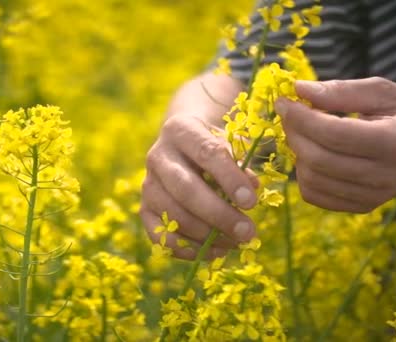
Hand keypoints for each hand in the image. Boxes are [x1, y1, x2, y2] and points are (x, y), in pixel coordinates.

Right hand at [140, 113, 258, 259]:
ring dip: (206, 235)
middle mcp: (158, 155)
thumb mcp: (231, 144)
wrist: (183, 144)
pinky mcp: (144, 208)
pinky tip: (214, 251)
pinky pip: (160, 235)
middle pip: (186, 189)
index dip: (229, 179)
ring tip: (235, 243)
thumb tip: (251, 189)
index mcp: (182, 130)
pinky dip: (187, 249)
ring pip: (173, 214)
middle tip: (248, 232)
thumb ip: (241, 164)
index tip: (252, 203)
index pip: (206, 153)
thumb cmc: (214, 146)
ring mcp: (148, 183)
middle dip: (219, 214)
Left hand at [275, 77, 395, 212]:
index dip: (302, 118)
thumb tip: (299, 89)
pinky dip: (303, 174)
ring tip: (301, 133)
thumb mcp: (382, 93)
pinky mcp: (361, 205)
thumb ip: (341, 91)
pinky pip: (316, 196)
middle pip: (319, 159)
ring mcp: (373, 196)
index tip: (284, 102)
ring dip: (297, 153)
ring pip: (313, 180)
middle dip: (295, 133)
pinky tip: (310, 154)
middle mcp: (386, 176)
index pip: (334, 134)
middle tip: (288, 115)